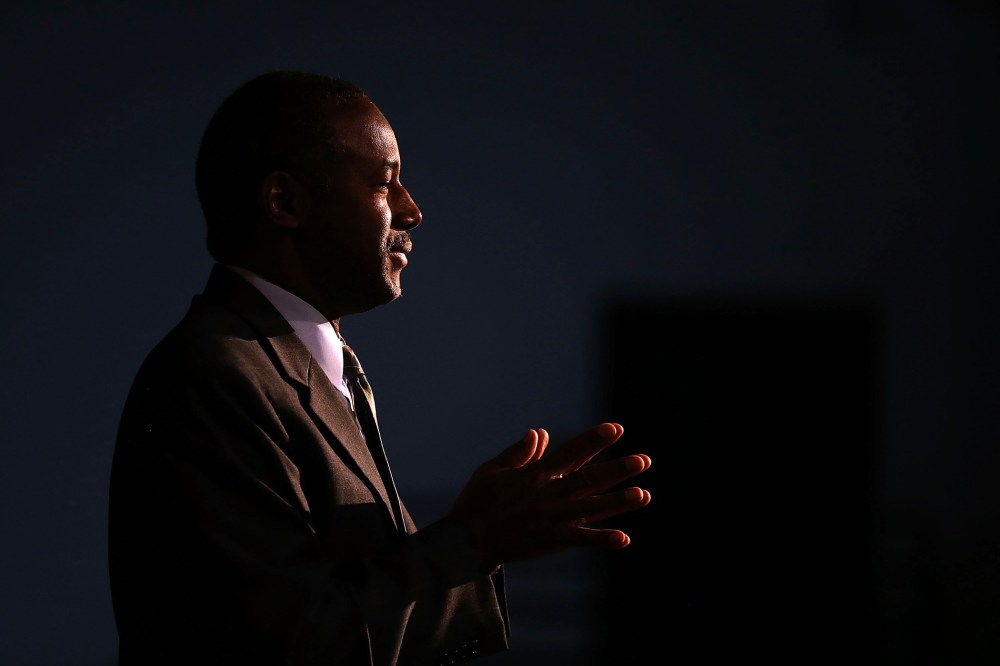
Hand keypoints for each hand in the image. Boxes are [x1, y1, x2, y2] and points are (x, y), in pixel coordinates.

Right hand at [448, 422, 651, 572]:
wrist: (464, 541)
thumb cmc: (475, 502)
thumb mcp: (492, 469)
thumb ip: (519, 452)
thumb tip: (540, 432)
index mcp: (534, 473)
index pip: (570, 451)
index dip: (593, 439)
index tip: (616, 428)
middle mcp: (547, 493)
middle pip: (588, 478)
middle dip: (617, 468)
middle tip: (644, 460)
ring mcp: (550, 518)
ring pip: (590, 507)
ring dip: (618, 501)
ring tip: (644, 495)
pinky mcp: (549, 540)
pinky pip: (580, 539)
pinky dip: (602, 539)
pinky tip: (624, 538)